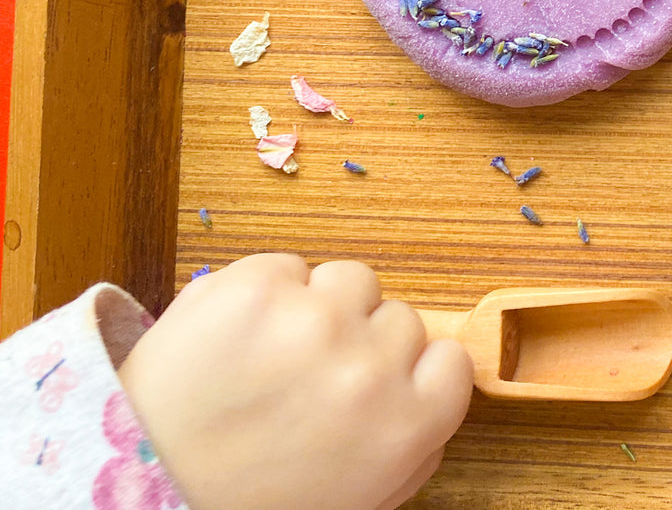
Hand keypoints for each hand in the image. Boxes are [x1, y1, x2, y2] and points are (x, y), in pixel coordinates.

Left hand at [118, 254, 473, 509]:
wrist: (139, 484)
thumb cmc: (247, 502)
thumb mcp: (359, 499)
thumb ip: (412, 447)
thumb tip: (432, 387)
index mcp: (405, 426)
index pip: (451, 361)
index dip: (414, 372)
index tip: (382, 383)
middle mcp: (369, 365)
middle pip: (401, 317)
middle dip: (362, 343)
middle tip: (312, 380)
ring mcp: (312, 317)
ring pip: (351, 280)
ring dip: (324, 307)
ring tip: (274, 352)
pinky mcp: (254, 284)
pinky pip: (289, 266)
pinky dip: (268, 294)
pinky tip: (238, 339)